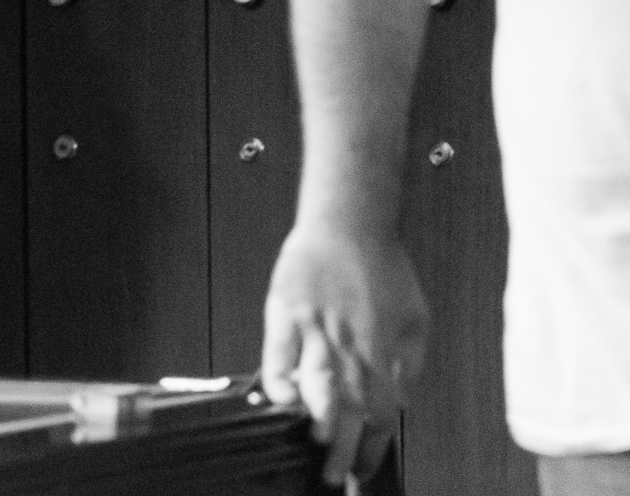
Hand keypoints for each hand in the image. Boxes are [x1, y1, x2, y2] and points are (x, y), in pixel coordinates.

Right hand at [260, 224, 426, 486]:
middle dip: (342, 448)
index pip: (380, 412)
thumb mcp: (415, 318)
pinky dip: (278, 380)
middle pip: (349, 408)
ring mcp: (314, 327)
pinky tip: (280, 400)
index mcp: (382, 349)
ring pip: (315, 384)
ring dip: (317, 419)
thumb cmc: (383, 267)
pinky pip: (277, 353)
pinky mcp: (283, 311)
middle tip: (333, 475)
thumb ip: (409, 364)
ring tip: (314, 443)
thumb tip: (399, 401)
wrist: (348, 222)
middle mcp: (349, 343)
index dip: (373, 445)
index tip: (363, 467)